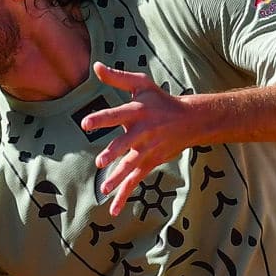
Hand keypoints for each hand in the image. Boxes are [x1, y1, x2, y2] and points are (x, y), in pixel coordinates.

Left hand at [81, 61, 198, 217]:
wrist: (190, 121)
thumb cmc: (160, 100)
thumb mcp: (141, 84)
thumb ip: (117, 77)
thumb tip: (96, 66)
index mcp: (137, 111)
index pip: (116, 114)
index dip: (101, 119)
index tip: (86, 124)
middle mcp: (142, 132)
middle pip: (125, 144)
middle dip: (114, 153)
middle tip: (101, 161)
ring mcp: (147, 150)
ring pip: (131, 166)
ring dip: (119, 178)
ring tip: (106, 188)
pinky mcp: (150, 163)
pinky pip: (135, 181)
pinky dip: (125, 195)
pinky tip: (114, 209)